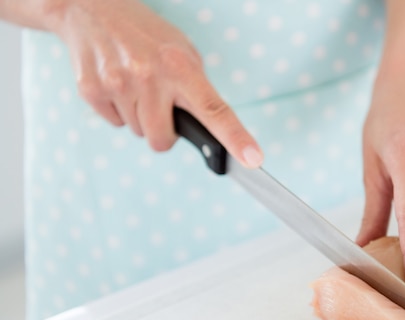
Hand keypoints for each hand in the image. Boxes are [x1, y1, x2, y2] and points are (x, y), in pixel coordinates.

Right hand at [49, 0, 262, 166]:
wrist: (91, 8)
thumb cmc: (146, 34)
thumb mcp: (182, 51)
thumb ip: (196, 88)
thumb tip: (208, 130)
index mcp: (180, 66)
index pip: (214, 109)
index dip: (236, 138)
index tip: (253, 159)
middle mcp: (149, 75)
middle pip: (161, 140)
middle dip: (162, 132)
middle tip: (159, 104)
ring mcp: (117, 83)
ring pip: (137, 132)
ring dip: (139, 117)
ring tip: (135, 83)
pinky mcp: (90, 90)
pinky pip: (114, 123)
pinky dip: (117, 110)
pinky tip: (116, 83)